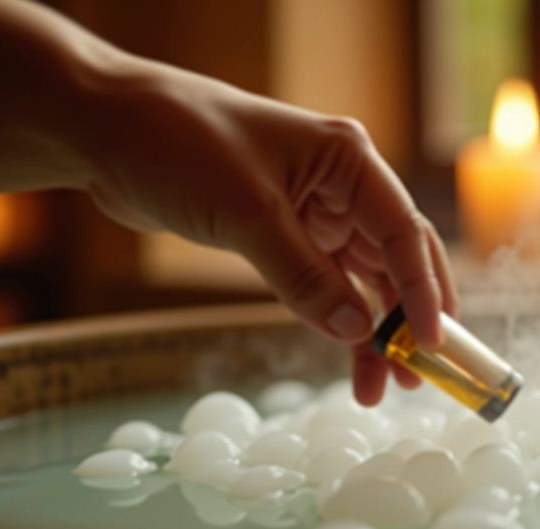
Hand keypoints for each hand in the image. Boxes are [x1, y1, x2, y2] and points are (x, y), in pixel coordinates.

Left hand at [80, 61, 457, 404]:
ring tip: (386, 386)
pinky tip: (349, 359)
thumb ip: (303, 276)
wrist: (106, 131)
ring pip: (363, 280)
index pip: (404, 231)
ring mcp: (313, 213)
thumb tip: (355, 331)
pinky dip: (338, 322)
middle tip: (422, 373)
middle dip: (410, 316)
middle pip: (394, 259)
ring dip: (376, 330)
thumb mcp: (247, 213)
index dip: (424, 289)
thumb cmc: (179, 145)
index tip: (433, 341)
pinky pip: (325, 286)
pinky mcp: (283, 235)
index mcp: (348, 161)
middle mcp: (340, 186)